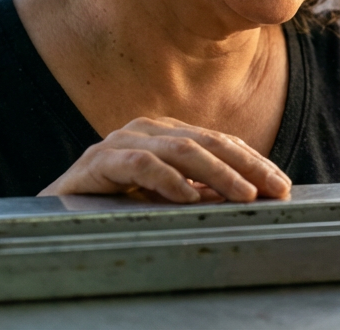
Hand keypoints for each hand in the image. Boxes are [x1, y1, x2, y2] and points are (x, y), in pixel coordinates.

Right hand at [38, 116, 291, 202]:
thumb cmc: (115, 201)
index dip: (253, 161)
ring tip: (243, 194)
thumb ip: (198, 189)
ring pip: (181, 150)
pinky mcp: (100, 161)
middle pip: (207, 141)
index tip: (281, 184)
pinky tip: (189, 196)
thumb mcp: (165, 194)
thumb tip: (243, 194)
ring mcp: (122, 141)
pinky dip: (169, 179)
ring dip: (218, 174)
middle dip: (246, 165)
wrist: (58, 211)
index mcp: (166, 132)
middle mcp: (147, 129)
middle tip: (274, 189)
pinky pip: (141, 165)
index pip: (219, 142)